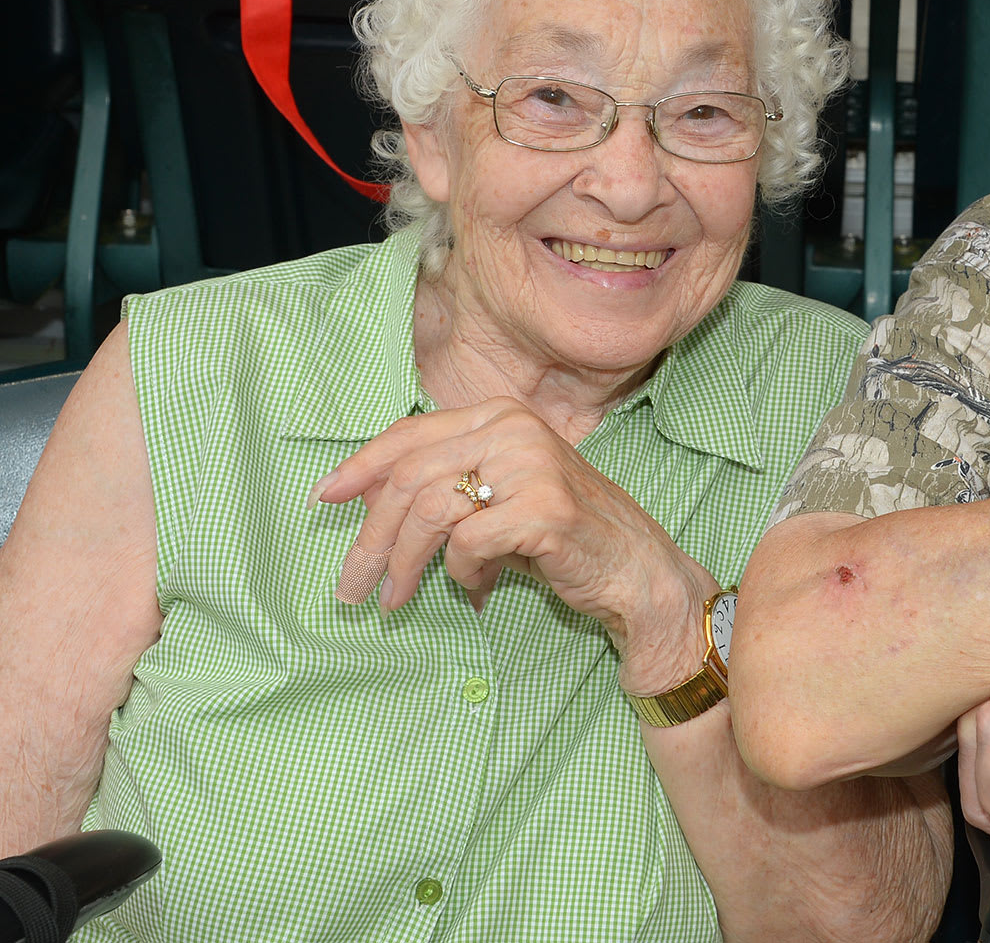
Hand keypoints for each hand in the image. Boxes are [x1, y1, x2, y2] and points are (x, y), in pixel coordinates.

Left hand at [313, 399, 715, 692]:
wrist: (636, 571)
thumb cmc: (561, 538)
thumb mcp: (498, 497)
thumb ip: (445, 486)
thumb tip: (362, 499)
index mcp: (501, 416)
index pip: (411, 433)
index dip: (361, 466)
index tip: (325, 499)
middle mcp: (515, 429)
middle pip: (409, 478)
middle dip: (370, 537)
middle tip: (350, 584)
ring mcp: (532, 466)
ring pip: (429, 511)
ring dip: (401, 565)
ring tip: (392, 601)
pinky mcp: (545, 510)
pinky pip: (467, 545)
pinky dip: (461, 575)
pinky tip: (475, 590)